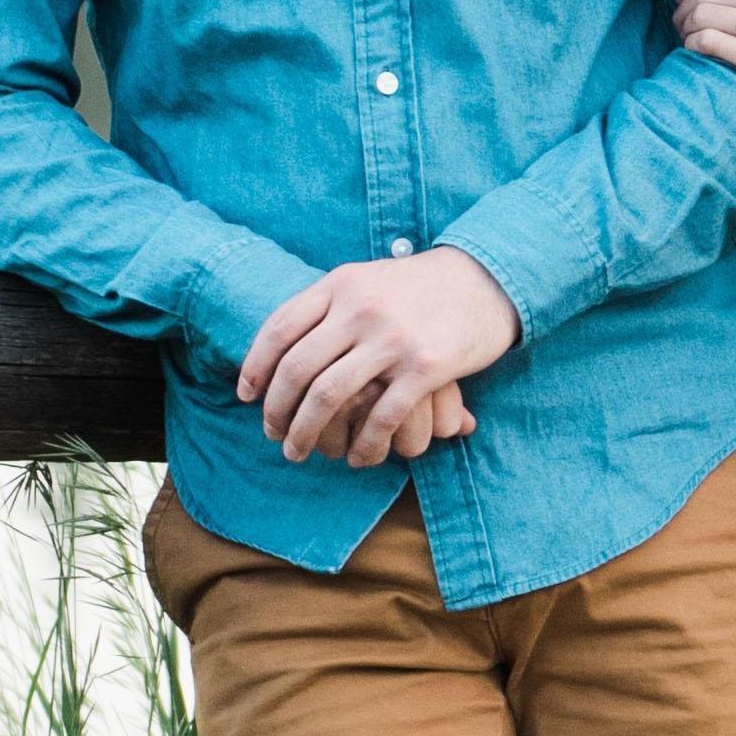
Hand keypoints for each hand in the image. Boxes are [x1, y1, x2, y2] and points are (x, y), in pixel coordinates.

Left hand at [237, 244, 525, 464]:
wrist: (489, 278)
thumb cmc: (421, 285)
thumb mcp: (368, 279)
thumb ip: (328, 304)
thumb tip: (281, 340)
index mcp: (340, 284)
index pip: (279, 329)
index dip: (255, 367)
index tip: (246, 396)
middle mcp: (360, 308)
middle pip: (297, 369)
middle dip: (277, 411)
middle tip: (274, 436)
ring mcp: (392, 338)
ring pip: (329, 397)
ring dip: (307, 433)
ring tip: (300, 453)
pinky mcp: (425, 367)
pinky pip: (381, 417)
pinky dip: (363, 444)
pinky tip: (358, 457)